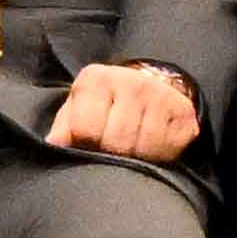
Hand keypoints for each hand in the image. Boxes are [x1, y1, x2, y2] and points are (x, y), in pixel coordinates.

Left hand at [47, 61, 202, 164]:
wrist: (152, 84)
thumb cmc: (107, 105)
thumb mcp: (78, 109)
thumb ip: (64, 128)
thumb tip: (53, 145)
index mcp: (96, 80)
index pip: (85, 129)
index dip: (85, 145)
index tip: (90, 144)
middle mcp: (130, 82)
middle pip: (116, 142)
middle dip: (112, 154)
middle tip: (114, 151)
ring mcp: (160, 95)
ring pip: (144, 148)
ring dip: (137, 158)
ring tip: (133, 149)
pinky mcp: (184, 111)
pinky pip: (169, 149)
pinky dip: (160, 156)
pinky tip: (153, 146)